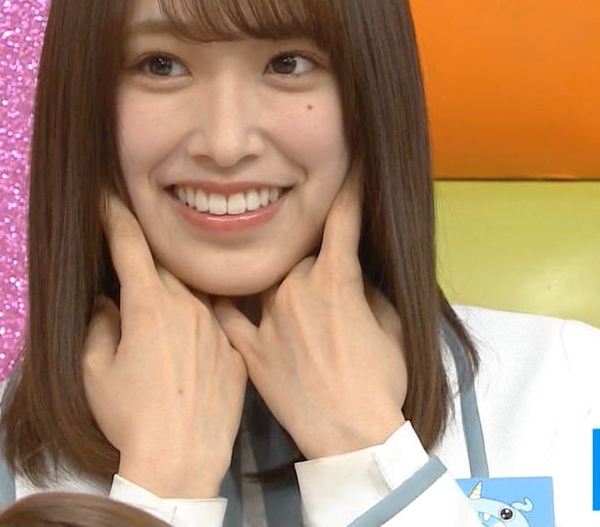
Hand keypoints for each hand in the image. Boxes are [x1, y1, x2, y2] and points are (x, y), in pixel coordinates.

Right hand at [81, 192, 247, 497]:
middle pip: (164, 266)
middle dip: (145, 260)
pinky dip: (199, 328)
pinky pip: (216, 325)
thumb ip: (98, 325)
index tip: (106, 194)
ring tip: (162, 318)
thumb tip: (106, 304)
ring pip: (194, 293)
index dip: (114, 213)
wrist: (181, 460)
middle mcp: (188, 305)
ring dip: (177, 294)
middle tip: (131, 259)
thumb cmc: (130, 418)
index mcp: (148, 304)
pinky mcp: (237, 351)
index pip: (129, 243)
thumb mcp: (94, 370)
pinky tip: (187, 353)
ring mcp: (217, 326)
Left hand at [214, 167, 406, 459]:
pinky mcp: (249, 350)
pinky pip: (226, 314)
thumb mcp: (390, 324)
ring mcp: (268, 318)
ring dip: (268, 272)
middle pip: (297, 252)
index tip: (350, 162)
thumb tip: (353, 272)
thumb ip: (367, 288)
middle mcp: (296, 287)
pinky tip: (209, 287)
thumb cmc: (382, 383)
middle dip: (307, 252)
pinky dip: (220, 299)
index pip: (342, 218)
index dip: (348, 187)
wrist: (353, 438)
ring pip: (262, 275)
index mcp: (336, 278)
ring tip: (261, 269)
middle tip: (315, 265)